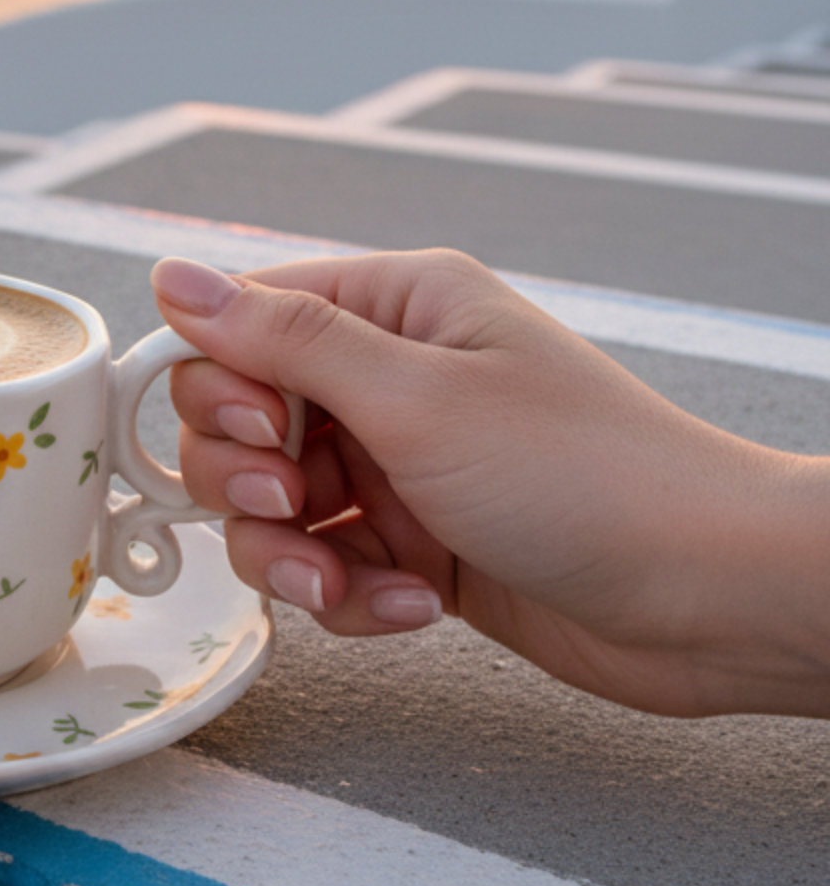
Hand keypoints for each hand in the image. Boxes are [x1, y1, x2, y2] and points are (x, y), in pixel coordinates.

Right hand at [150, 250, 829, 718]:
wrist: (711, 599)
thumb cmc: (591, 476)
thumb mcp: (418, 397)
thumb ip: (282, 339)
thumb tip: (173, 277)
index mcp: (393, 309)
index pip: (239, 326)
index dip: (218, 387)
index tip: (262, 435)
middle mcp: (388, 380)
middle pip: (236, 423)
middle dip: (248, 482)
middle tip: (299, 505)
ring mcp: (398, 467)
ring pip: (270, 510)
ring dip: (292, 557)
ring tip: (349, 581)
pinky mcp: (414, 546)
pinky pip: (327, 568)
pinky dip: (351, 597)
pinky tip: (414, 608)